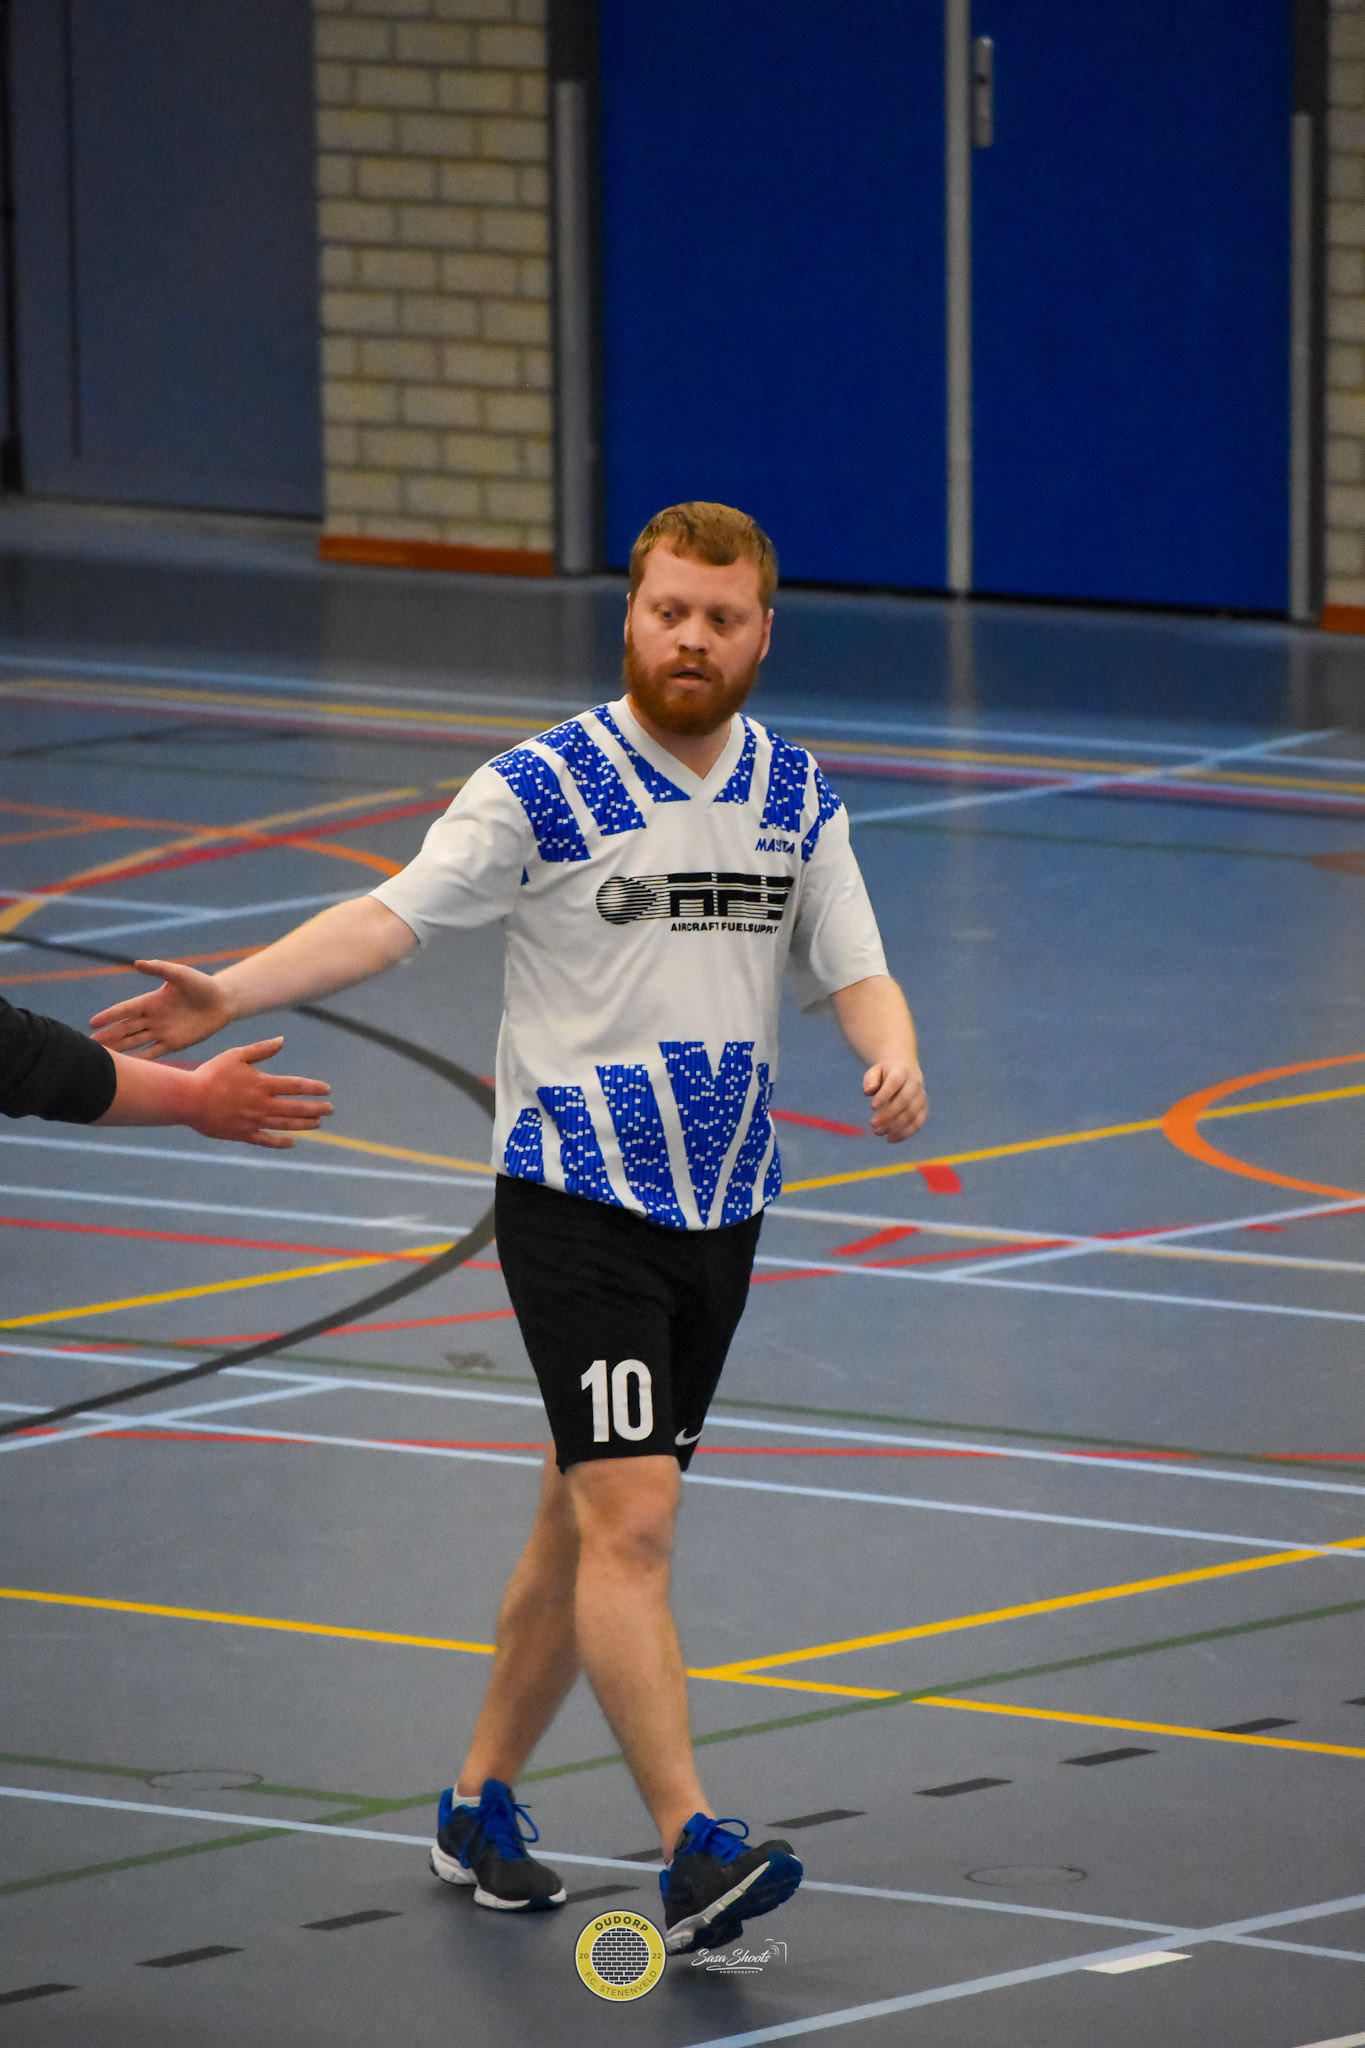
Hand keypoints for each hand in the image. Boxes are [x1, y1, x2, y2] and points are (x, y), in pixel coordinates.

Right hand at [90, 958, 233, 1055]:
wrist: (222, 1001)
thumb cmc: (201, 984)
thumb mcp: (180, 975)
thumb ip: (160, 969)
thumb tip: (137, 963)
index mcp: (150, 1001)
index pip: (124, 1010)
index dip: (109, 1016)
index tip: (92, 1022)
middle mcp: (152, 1018)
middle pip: (125, 1029)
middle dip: (109, 1036)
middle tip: (91, 1045)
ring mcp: (161, 1032)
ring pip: (135, 1042)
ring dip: (120, 1049)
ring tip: (104, 1057)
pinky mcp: (173, 1044)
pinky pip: (153, 1053)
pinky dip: (140, 1059)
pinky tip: (129, 1068)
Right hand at [185, 1039, 331, 1147]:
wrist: (188, 1099)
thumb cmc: (210, 1074)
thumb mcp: (235, 1056)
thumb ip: (261, 1050)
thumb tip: (282, 1040)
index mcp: (262, 1084)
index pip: (296, 1086)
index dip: (314, 1088)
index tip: (327, 1090)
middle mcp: (262, 1104)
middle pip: (296, 1108)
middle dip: (316, 1109)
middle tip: (330, 1109)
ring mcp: (253, 1121)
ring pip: (286, 1125)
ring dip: (304, 1124)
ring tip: (317, 1123)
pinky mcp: (242, 1134)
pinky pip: (266, 1140)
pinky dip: (280, 1142)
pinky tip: (292, 1143)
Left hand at [862, 1061, 926, 1142]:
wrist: (905, 1071)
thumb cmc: (885, 1074)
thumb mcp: (875, 1071)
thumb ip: (870, 1080)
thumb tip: (868, 1091)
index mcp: (901, 1072)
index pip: (894, 1083)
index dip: (884, 1095)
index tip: (871, 1107)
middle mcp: (914, 1084)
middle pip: (904, 1100)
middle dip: (888, 1114)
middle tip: (873, 1124)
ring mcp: (921, 1097)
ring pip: (912, 1114)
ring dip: (895, 1126)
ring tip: (877, 1132)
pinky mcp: (923, 1109)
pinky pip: (917, 1123)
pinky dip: (905, 1133)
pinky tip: (890, 1138)